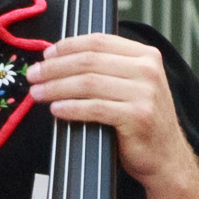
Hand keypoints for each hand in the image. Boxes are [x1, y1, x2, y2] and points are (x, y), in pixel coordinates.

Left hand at [24, 31, 198, 198]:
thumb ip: (108, 70)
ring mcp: (144, 93)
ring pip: (88, 83)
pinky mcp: (137, 116)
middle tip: (33, 75)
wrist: (165, 157)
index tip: (46, 54)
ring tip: (37, 93)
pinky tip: (56, 110)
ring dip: (56, 87)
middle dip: (55, 67)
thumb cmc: (140, 121)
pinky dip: (71, 108)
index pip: (99, 41)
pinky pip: (95, 108)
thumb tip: (60, 60)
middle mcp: (147, 70)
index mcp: (145, 56)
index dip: (68, 46)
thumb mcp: (132, 86)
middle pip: (89, 61)